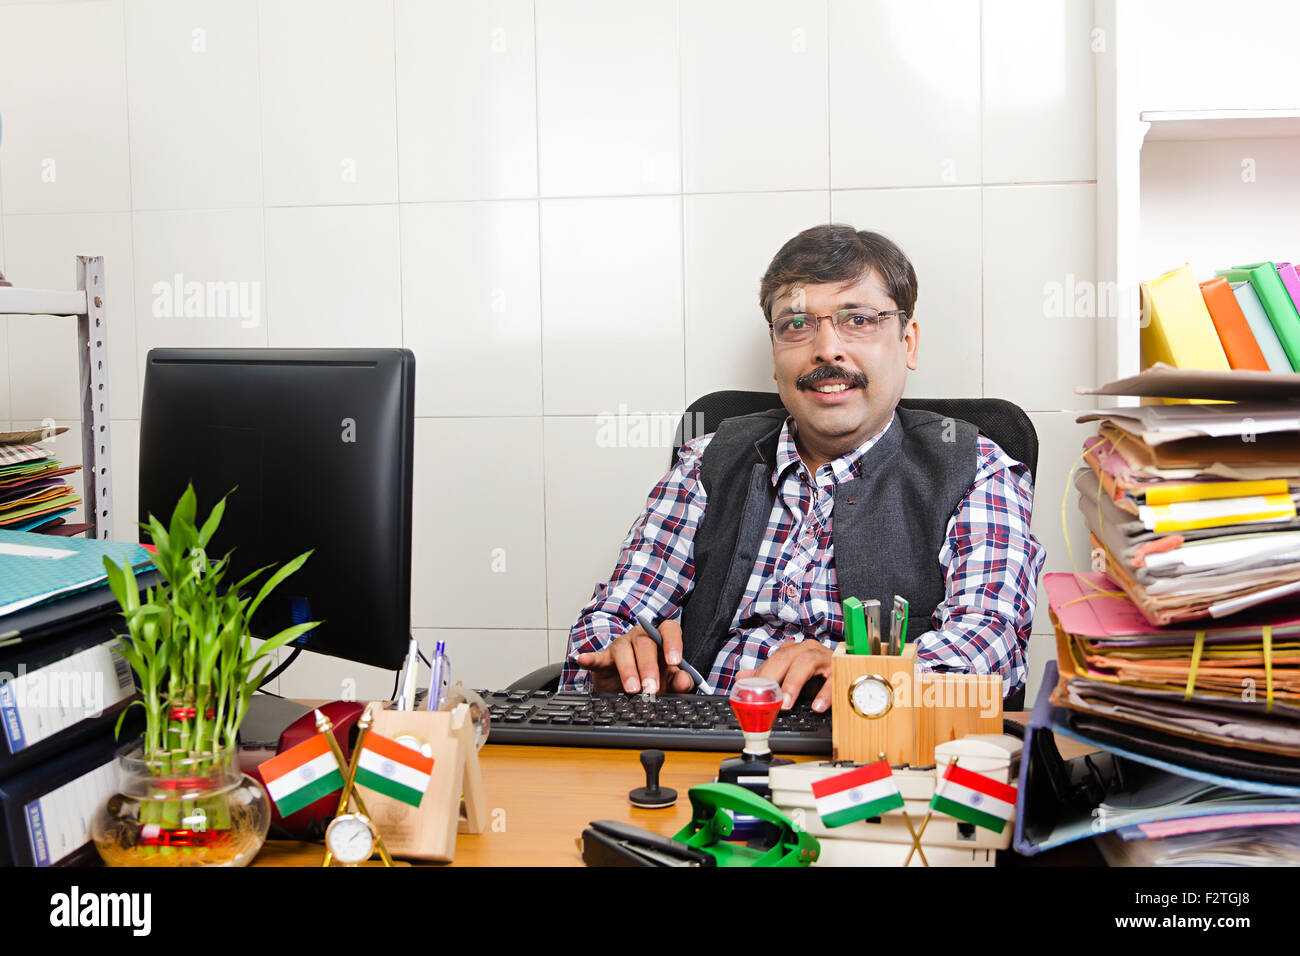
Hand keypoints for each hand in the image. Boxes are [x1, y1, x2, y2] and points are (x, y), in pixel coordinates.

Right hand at [575, 620, 694, 695]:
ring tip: (632, 689)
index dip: (673, 643)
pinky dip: (590, 657)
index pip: (669, 630)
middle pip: (645, 643)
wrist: (626, 690)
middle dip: (649, 667)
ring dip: (628, 670)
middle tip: (652, 689)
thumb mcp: (669, 684)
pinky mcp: (604, 659)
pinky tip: (582, 659)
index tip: (674, 662)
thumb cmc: (652, 681)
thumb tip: (684, 680)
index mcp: (661, 640)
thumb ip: (679, 682)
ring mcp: (621, 646)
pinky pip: (597, 656)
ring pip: (624, 650)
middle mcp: (640, 638)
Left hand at [740, 639, 832, 711]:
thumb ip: (768, 676)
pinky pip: (833, 680)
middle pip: (786, 657)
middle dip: (773, 677)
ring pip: (807, 662)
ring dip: (794, 683)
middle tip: (767, 698)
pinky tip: (817, 706)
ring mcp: (825, 658)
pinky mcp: (841, 670)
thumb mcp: (790, 676)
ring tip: (787, 703)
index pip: (773, 660)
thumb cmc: (817, 674)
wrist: (847, 669)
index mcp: (794, 650)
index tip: (752, 694)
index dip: (761, 677)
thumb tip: (742, 678)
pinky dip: (825, 694)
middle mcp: (808, 650)